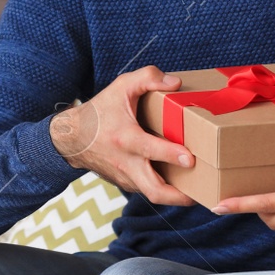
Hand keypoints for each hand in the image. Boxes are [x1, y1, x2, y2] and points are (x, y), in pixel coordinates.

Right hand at [50, 66, 196, 206]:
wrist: (72, 138)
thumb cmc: (100, 111)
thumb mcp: (121, 86)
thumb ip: (148, 77)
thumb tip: (176, 83)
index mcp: (125, 138)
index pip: (150, 150)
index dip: (171, 155)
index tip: (190, 158)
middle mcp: (126, 162)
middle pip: (154, 190)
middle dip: (179, 196)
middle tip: (203, 193)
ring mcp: (126, 177)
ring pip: (153, 194)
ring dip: (176, 196)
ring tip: (200, 191)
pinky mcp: (126, 183)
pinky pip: (148, 190)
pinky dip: (165, 189)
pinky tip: (180, 182)